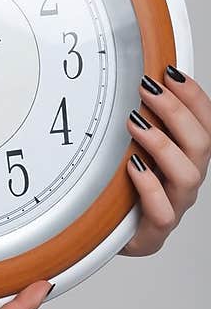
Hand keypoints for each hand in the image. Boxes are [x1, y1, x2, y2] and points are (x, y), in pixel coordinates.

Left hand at [119, 65, 210, 255]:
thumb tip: (137, 80)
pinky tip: (133, 167)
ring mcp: (174, 207)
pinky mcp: (153, 233)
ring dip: (162, 144)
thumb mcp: (133, 146)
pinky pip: (162, 212)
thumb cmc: (124, 186)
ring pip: (188, 176)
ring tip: (135, 124)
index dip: (194, 97)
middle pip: (201, 144)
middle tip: (148, 90)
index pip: (205, 123)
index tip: (171, 73)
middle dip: (176, 111)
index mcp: (188, 158)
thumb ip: (143, 120)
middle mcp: (186, 181)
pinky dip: (149, 187)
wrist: (107, 234)